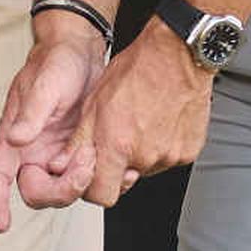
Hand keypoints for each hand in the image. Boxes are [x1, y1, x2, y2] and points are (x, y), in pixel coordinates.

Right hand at [0, 30, 101, 229]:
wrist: (83, 51)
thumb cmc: (56, 62)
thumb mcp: (46, 85)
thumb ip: (31, 114)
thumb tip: (16, 139)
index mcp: (13, 139)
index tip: (2, 223)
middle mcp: (32, 153)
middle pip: (37, 193)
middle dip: (62, 189)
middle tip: (85, 162)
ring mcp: (57, 155)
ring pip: (65, 190)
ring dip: (84, 182)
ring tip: (100, 154)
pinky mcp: (79, 153)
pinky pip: (87, 179)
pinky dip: (102, 177)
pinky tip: (117, 165)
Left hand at [69, 23, 215, 205]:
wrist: (177, 55)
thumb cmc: (136, 71)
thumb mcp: (94, 103)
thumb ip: (79, 141)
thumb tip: (62, 165)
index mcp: (118, 146)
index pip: (101, 195)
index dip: (93, 186)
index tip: (93, 172)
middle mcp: (146, 156)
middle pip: (124, 181)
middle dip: (117, 166)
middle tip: (118, 137)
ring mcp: (170, 155)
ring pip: (146, 169)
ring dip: (139, 155)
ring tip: (139, 122)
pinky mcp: (189, 151)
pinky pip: (168, 158)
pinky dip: (161, 146)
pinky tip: (158, 122)